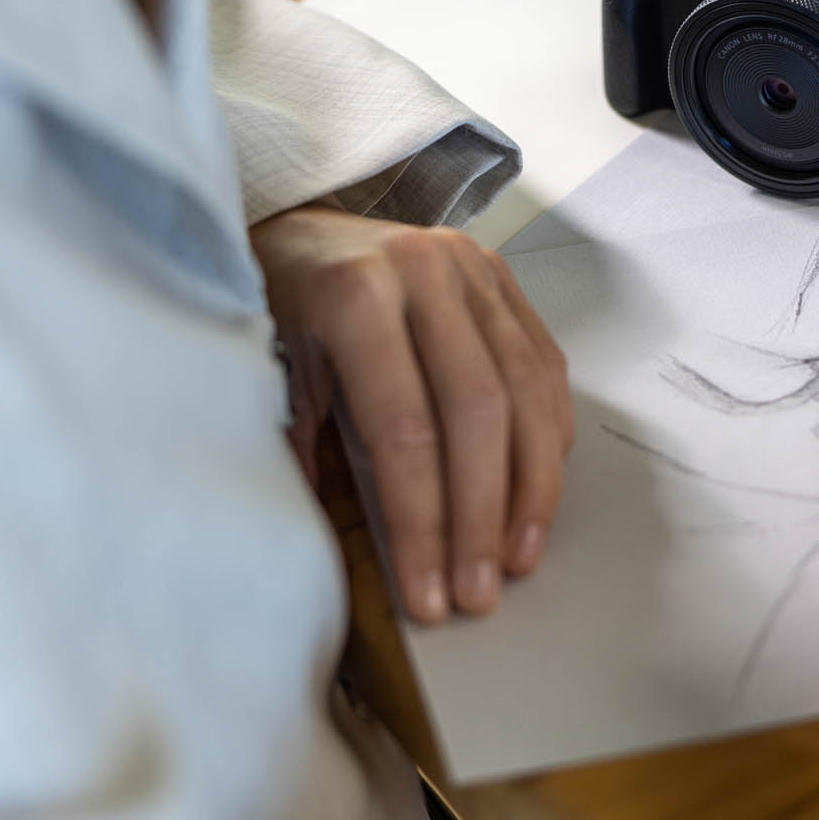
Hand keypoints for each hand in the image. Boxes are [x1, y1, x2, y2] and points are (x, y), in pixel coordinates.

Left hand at [250, 203, 572, 623]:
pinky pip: (545, 366)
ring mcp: (472, 270)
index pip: (403, 429)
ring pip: (526, 391)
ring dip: (530, 488)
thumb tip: (330, 555)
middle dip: (482, 517)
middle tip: (479, 592)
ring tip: (517, 558)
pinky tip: (536, 494)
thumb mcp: (270, 372)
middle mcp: (424, 272)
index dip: (421, 522)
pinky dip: (549, 437)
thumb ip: (302, 451)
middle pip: (477, 412)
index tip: (427, 594)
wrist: (299, 225)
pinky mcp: (502, 278)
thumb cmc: (280, 305)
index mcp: (355, 294)